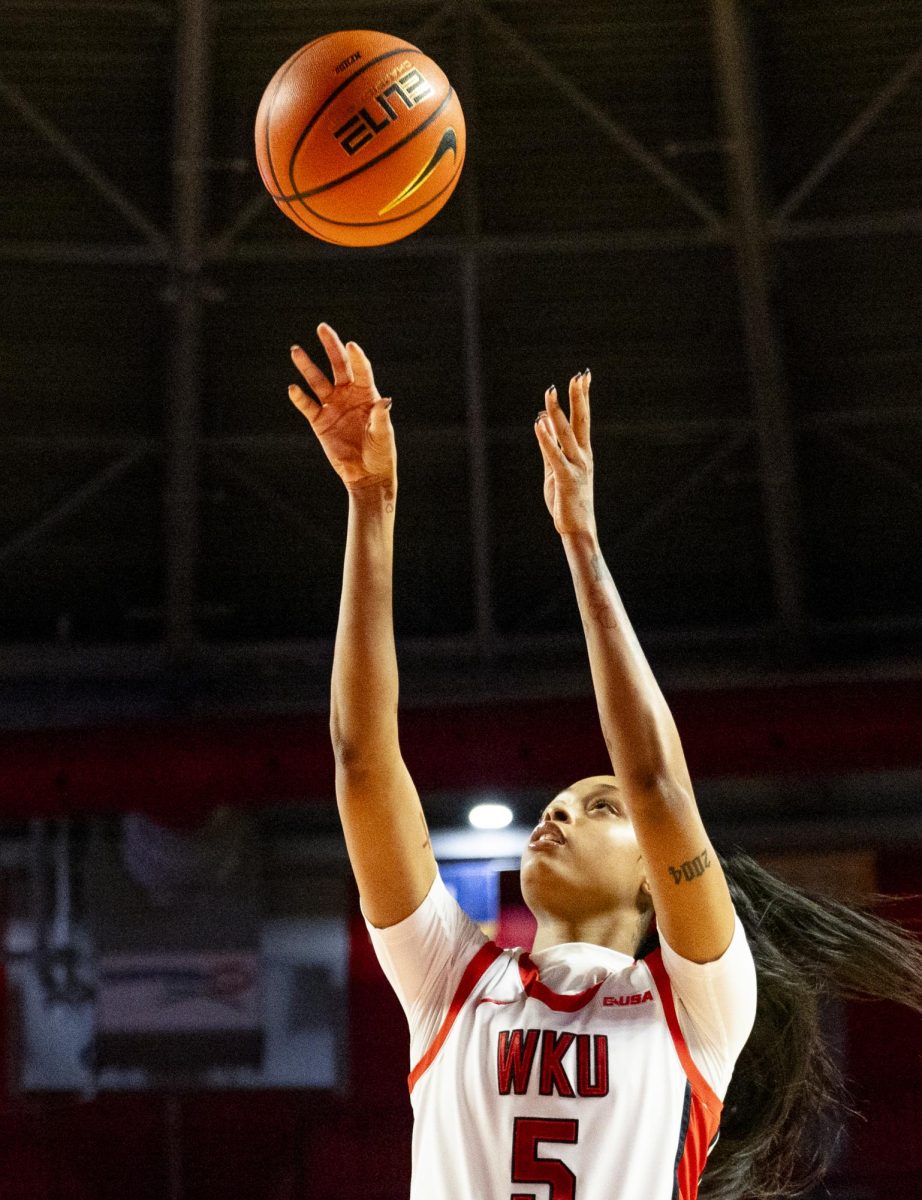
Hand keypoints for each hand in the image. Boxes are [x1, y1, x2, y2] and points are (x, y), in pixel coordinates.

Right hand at [289, 323, 395, 491]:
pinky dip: (299, 398)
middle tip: (322, 328)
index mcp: (367, 394)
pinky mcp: (319, 421)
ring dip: (307, 366)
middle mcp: (348, 395)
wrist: (366, 474)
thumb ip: (381, 418)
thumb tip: (385, 402)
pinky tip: (293, 388)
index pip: (361, 370)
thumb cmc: (380, 453)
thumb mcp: (383, 435)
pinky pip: (307, 406)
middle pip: (338, 366)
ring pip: (318, 381)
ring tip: (295, 350)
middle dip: (331, 346)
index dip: (357, 358)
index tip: (351, 346)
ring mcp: (332, 406)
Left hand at [534, 369, 595, 536]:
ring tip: (551, 392)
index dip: (583, 397)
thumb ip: (549, 444)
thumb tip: (543, 419)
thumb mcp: (554, 467)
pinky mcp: (566, 479)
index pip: (583, 419)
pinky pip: (554, 455)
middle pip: (581, 421)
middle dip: (579, 397)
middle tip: (579, 375)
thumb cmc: (566, 499)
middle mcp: (582, 456)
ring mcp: (576, 467)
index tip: (583, 376)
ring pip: (566, 434)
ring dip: (557, 412)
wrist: (577, 527)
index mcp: (582, 453)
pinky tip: (539, 423)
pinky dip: (545, 439)